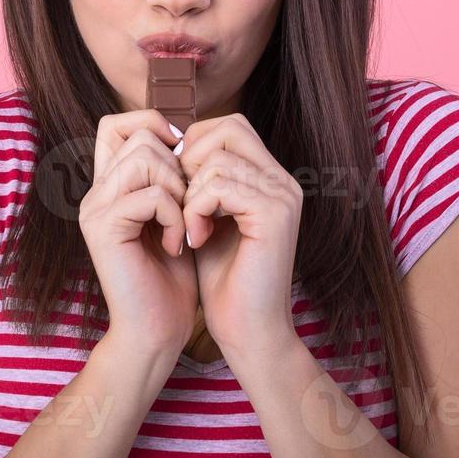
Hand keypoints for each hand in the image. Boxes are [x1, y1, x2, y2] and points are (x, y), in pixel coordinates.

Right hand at [77, 110, 198, 356]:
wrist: (156, 330)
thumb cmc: (172, 277)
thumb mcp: (175, 214)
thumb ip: (170, 177)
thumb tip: (185, 136)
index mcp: (109, 186)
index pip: (116, 123)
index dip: (152, 124)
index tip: (183, 158)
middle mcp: (95, 193)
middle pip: (138, 136)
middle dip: (177, 165)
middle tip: (187, 206)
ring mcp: (94, 208)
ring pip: (144, 157)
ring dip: (178, 189)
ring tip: (183, 224)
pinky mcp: (102, 228)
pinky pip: (151, 195)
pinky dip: (175, 217)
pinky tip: (175, 245)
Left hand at [177, 113, 303, 361]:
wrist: (248, 331)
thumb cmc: (224, 281)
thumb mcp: (207, 218)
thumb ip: (200, 182)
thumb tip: (175, 147)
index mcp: (271, 179)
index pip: (229, 126)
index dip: (194, 146)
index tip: (179, 189)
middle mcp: (283, 181)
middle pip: (227, 128)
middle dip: (190, 160)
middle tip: (182, 202)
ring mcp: (283, 195)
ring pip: (216, 159)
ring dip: (189, 193)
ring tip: (189, 228)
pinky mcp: (274, 215)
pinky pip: (218, 185)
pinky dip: (195, 209)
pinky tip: (196, 239)